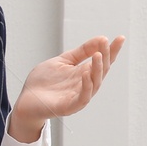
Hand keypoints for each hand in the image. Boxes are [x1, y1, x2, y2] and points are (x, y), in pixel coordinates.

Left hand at [8, 35, 124, 142]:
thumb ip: (81, 52)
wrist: (26, 100)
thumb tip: (101, 38)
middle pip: (101, 70)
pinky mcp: (70, 106)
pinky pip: (83, 97)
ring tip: (98, 55)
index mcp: (83, 73)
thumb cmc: (43, 82)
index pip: (102, 61)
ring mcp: (78, 96)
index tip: (121, 38)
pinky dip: (86, 86)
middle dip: (106, 57)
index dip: (112, 50)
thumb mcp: (63, 61)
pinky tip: (86, 74)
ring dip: (98, 69)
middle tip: (106, 43)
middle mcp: (84, 84)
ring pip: (95, 83)